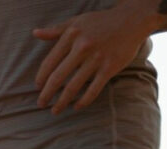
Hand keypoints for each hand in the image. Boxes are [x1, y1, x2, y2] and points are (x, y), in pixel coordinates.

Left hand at [33, 7, 152, 114]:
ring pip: (74, 86)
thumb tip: (35, 33)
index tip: (37, 87)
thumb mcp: (76, 22)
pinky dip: (84, 100)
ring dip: (62, 101)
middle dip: (47, 94)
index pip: (50, 62)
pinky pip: (94, 89)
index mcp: (71, 36)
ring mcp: (96, 59)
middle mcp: (82, 48)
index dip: (41, 77)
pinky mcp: (110, 68)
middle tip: (40, 104)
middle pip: (58, 77)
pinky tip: (77, 107)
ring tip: (55, 110)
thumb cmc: (100, 22)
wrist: (131, 20)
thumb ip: (56, 30)